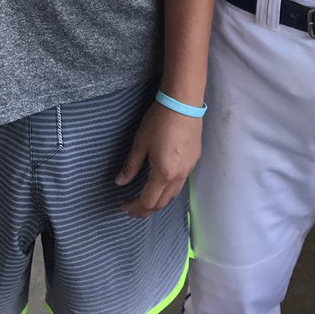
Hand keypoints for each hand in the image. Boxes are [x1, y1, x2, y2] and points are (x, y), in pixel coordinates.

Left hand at [115, 101, 202, 218]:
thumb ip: (130, 165)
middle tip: (133, 210)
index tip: (124, 206)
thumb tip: (120, 182)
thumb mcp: (140, 143)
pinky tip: (162, 184)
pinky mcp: (194, 161)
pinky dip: (168, 190)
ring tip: (146, 201)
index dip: (135, 208)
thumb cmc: (159, 121)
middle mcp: (178, 177)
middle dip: (146, 210)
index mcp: (163, 174)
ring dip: (158, 202)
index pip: (148, 201)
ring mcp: (189, 169)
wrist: (183, 104)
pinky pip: (180, 184)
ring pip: (173, 195)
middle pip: (162, 203)